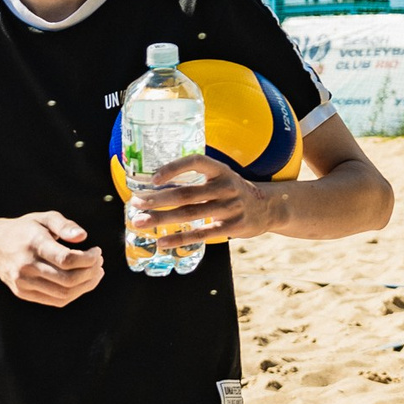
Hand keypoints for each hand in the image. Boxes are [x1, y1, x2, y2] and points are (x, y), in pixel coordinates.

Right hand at [0, 212, 104, 307]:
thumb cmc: (25, 230)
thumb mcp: (43, 218)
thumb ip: (64, 225)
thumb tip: (82, 236)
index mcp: (34, 244)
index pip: (66, 259)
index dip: (89, 259)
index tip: (97, 251)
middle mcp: (27, 266)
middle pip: (68, 279)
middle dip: (91, 272)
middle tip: (99, 262)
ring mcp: (23, 282)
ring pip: (64, 294)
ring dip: (87, 285)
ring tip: (96, 273)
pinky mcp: (23, 293)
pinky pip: (56, 301)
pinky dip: (74, 294)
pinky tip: (83, 282)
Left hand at [135, 154, 280, 249]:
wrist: (268, 208)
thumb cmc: (234, 192)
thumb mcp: (222, 177)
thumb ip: (197, 180)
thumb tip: (157, 188)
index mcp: (221, 170)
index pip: (196, 162)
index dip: (174, 168)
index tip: (153, 179)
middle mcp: (226, 187)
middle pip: (186, 193)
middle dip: (157, 199)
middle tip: (135, 203)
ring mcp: (230, 207)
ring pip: (189, 214)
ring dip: (161, 219)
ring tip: (140, 223)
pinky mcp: (232, 227)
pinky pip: (201, 234)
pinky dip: (180, 239)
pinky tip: (162, 242)